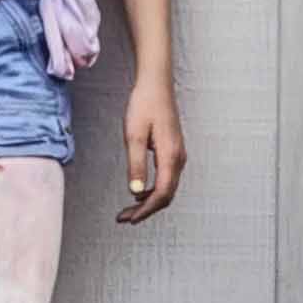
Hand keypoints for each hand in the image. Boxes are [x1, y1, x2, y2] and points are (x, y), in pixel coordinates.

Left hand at [117, 72, 184, 224]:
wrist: (156, 84)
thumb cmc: (144, 105)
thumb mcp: (134, 135)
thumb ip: (135, 164)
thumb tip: (135, 191)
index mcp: (170, 156)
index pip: (161, 193)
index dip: (145, 210)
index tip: (129, 218)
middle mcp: (178, 158)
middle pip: (166, 195)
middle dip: (146, 210)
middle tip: (125, 218)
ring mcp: (178, 155)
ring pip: (167, 188)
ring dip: (149, 201)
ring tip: (129, 208)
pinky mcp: (173, 151)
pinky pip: (167, 178)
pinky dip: (153, 190)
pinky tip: (139, 191)